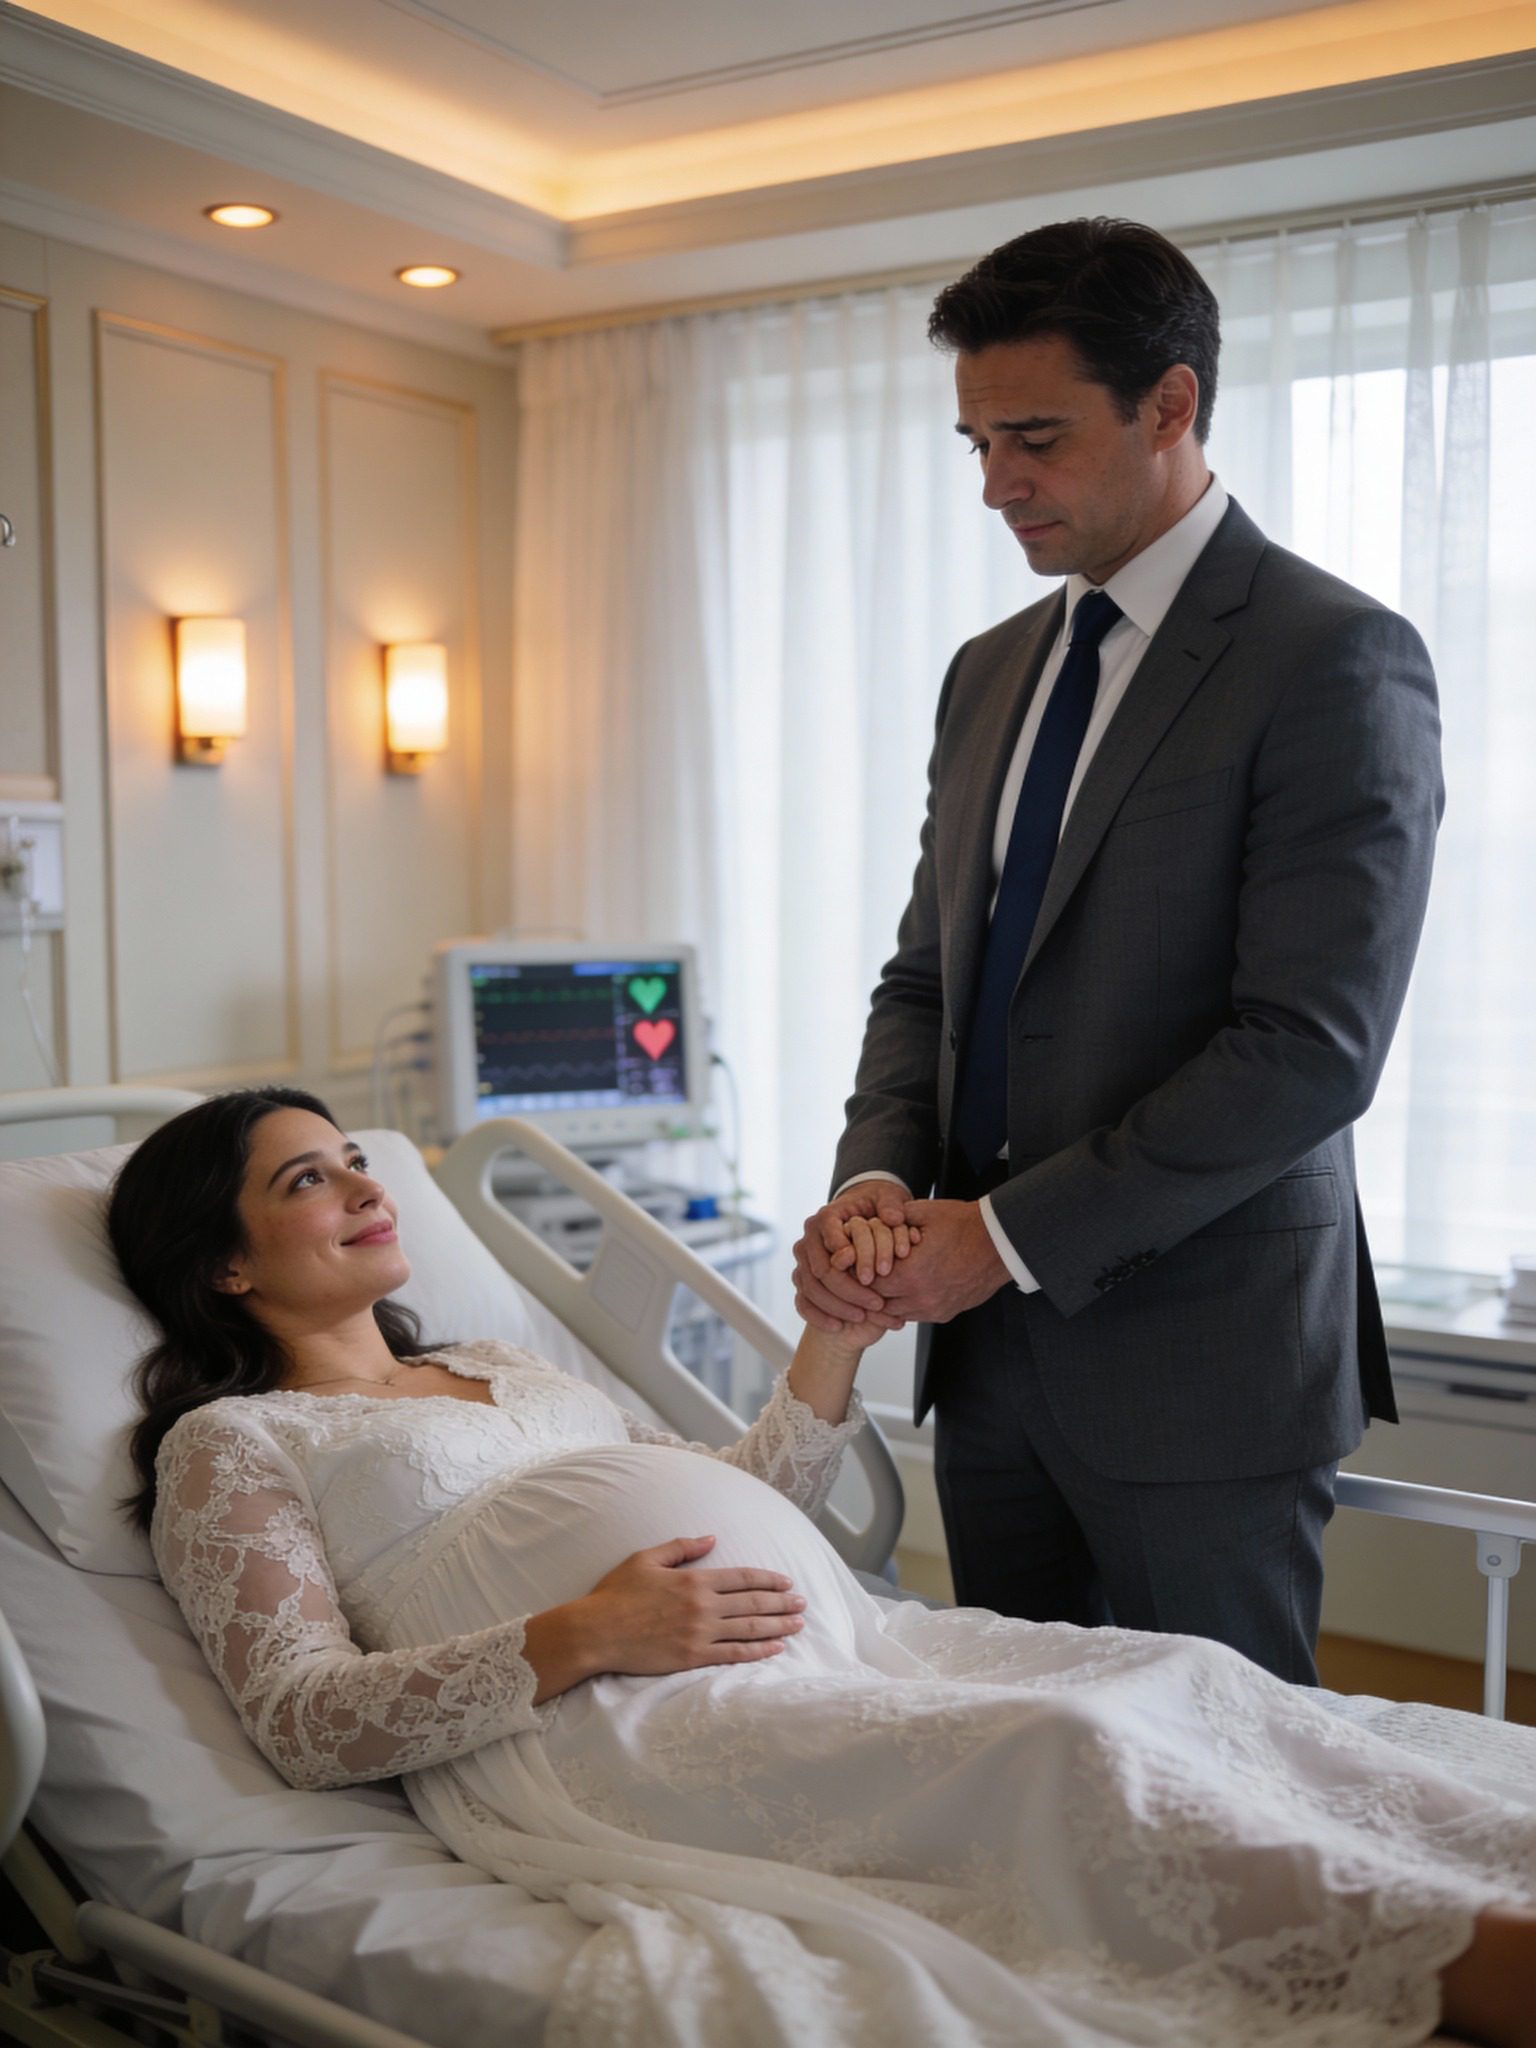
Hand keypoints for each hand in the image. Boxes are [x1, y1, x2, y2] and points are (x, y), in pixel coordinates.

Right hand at [572, 1536, 805, 1676]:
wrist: (596, 1632)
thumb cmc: (617, 1593)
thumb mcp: (646, 1558)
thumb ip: (682, 1547)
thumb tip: (712, 1538)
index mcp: (694, 1580)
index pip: (742, 1578)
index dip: (768, 1580)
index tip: (787, 1582)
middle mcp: (703, 1606)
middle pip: (753, 1604)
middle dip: (782, 1603)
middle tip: (803, 1603)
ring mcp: (699, 1634)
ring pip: (749, 1630)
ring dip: (778, 1626)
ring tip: (798, 1624)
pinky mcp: (692, 1658)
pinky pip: (733, 1655)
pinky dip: (757, 1651)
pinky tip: (775, 1649)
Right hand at [792, 1183, 911, 1333]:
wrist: (859, 1222)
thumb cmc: (872, 1210)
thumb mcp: (886, 1199)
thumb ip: (891, 1205)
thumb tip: (894, 1217)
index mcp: (825, 1218)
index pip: (832, 1239)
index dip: (853, 1259)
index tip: (877, 1276)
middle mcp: (809, 1240)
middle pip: (821, 1270)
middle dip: (848, 1290)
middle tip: (876, 1303)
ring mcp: (802, 1262)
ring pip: (811, 1289)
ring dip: (837, 1307)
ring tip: (863, 1317)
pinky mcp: (802, 1281)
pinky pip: (803, 1303)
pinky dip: (818, 1316)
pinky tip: (838, 1326)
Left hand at [867, 1199, 1008, 1323]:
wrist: (1001, 1243)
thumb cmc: (965, 1225)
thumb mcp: (924, 1212)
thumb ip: (892, 1219)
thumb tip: (871, 1222)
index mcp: (911, 1273)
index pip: (869, 1282)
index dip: (860, 1271)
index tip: (857, 1262)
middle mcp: (921, 1297)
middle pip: (879, 1302)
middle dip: (871, 1288)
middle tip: (866, 1274)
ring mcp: (935, 1308)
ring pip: (896, 1314)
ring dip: (888, 1299)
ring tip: (886, 1281)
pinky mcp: (946, 1313)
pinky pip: (916, 1316)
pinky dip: (907, 1305)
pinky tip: (907, 1288)